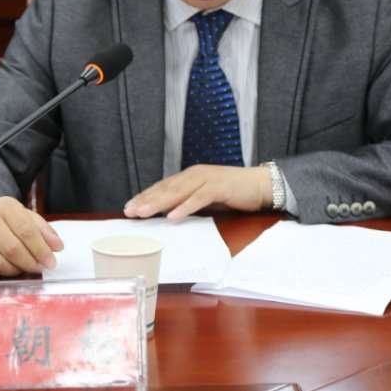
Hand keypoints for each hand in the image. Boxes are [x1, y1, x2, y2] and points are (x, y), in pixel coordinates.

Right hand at [0, 196, 63, 277]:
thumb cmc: (7, 220)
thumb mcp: (27, 217)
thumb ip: (44, 231)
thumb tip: (57, 247)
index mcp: (6, 206)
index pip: (27, 231)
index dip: (41, 250)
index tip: (51, 262)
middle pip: (12, 249)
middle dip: (30, 263)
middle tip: (39, 268)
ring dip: (14, 270)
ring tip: (22, 267)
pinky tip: (4, 267)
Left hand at [123, 165, 271, 220]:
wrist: (261, 184)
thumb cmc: (233, 192)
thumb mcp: (206, 197)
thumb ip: (189, 201)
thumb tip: (168, 214)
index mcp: (190, 177)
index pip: (163, 187)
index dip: (145, 196)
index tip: (129, 207)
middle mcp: (195, 175)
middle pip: (166, 188)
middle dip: (146, 200)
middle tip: (130, 211)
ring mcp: (206, 179)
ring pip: (178, 192)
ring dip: (159, 203)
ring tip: (144, 212)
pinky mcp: (219, 187)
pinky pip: (199, 198)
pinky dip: (185, 207)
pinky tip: (173, 216)